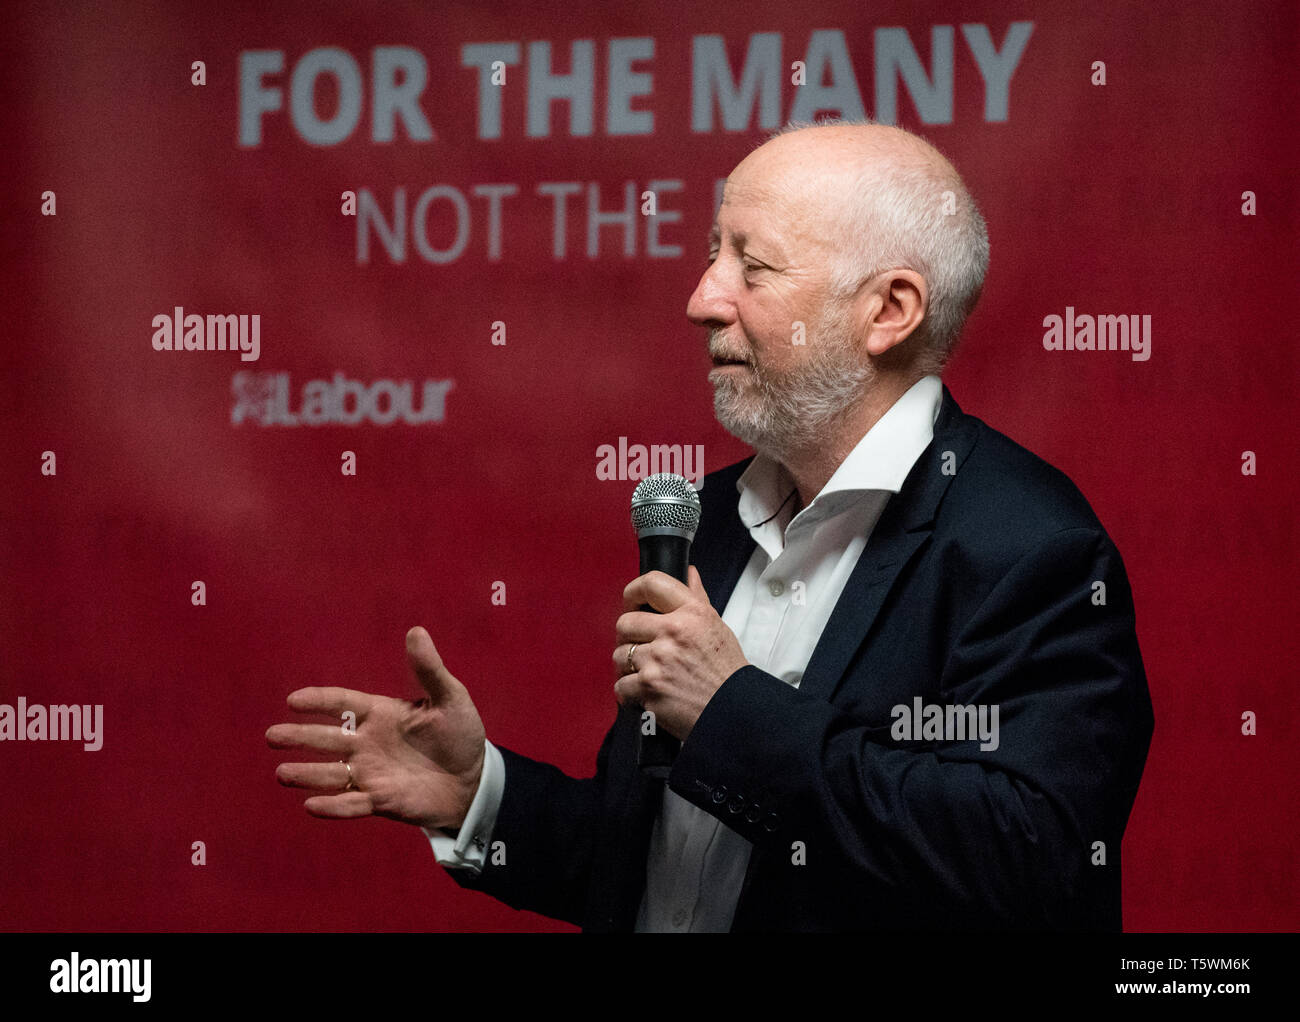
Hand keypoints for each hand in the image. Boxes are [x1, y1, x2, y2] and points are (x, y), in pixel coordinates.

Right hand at [266, 626, 485, 831]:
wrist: (474, 779)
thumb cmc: (460, 735)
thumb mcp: (450, 698)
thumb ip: (429, 669)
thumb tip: (416, 631)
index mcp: (381, 714)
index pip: (343, 703)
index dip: (319, 701)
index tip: (293, 700)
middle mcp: (368, 743)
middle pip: (327, 738)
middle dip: (300, 737)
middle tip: (272, 735)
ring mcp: (372, 773)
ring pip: (332, 774)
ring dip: (307, 774)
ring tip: (281, 773)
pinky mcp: (381, 801)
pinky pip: (352, 804)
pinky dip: (333, 806)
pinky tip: (311, 806)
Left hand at [613, 566, 748, 740]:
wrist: (734, 711)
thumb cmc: (726, 672)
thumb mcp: (717, 627)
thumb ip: (697, 599)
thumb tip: (689, 573)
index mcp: (692, 613)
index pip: (652, 583)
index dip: (633, 591)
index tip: (631, 601)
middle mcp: (674, 632)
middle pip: (625, 622)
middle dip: (629, 637)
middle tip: (641, 647)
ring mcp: (659, 660)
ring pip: (619, 655)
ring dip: (628, 667)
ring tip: (648, 673)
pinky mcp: (649, 687)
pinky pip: (620, 686)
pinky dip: (629, 694)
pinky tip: (646, 693)